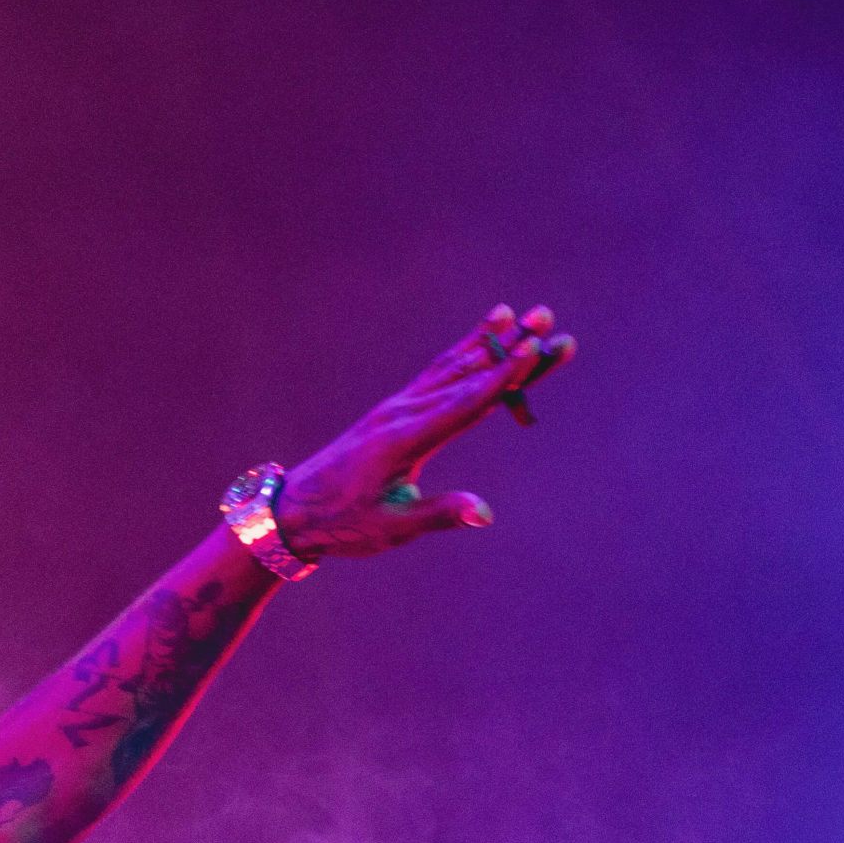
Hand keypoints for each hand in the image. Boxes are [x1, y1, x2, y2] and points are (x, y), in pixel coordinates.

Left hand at [272, 303, 575, 561]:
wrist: (294, 509)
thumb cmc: (345, 523)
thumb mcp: (393, 527)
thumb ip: (439, 515)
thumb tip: (484, 513)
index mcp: (404, 441)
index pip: (463, 405)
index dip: (501, 379)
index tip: (533, 351)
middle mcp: (402, 414)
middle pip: (468, 376)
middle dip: (511, 350)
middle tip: (548, 318)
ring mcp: (398, 406)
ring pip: (455, 367)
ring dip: (496, 343)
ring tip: (531, 315)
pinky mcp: (396, 408)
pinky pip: (438, 373)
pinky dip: (466, 352)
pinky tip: (489, 334)